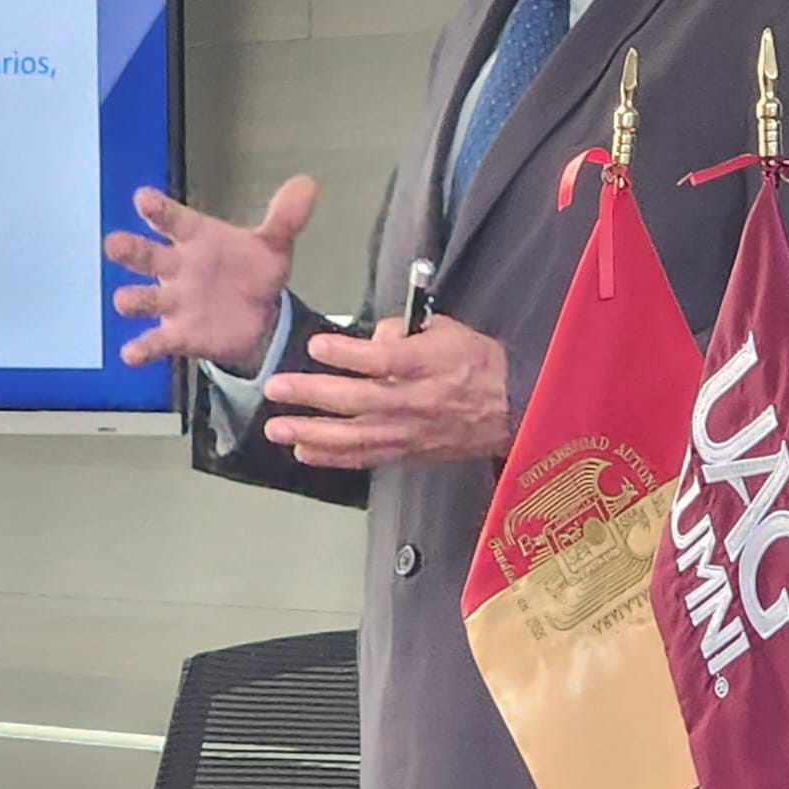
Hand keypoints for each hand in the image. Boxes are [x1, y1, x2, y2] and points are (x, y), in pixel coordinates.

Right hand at [103, 177, 317, 372]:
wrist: (259, 316)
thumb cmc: (253, 271)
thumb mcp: (273, 246)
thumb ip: (285, 218)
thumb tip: (307, 185)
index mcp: (196, 238)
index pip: (173, 220)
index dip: (159, 210)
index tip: (143, 199)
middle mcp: (177, 267)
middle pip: (147, 256)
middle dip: (130, 250)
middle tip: (114, 244)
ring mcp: (174, 302)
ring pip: (145, 299)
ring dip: (134, 300)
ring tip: (126, 301)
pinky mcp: (178, 334)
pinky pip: (156, 341)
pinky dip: (143, 348)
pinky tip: (132, 354)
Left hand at [262, 314, 509, 469]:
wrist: (512, 408)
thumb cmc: (478, 363)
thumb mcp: (449, 331)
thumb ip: (405, 331)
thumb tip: (370, 339)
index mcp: (429, 365)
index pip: (383, 361)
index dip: (348, 354)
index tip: (317, 346)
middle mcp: (416, 401)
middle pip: (358, 400)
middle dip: (313, 394)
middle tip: (276, 387)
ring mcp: (410, 432)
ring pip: (355, 436)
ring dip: (312, 432)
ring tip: (277, 428)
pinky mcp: (408, 453)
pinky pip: (365, 457)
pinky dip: (333, 457)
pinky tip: (304, 450)